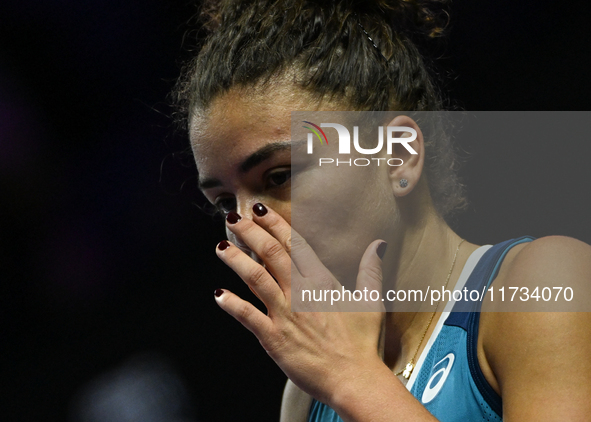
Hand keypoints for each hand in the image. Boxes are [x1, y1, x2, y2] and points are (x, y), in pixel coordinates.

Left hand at [213, 203, 386, 404]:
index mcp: (322, 282)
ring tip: (220, 246)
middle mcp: (300, 293)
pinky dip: (232, 304)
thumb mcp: (372, 302)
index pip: (295, 244)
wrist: (354, 379)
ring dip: (236, 260)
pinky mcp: (274, 338)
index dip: (276, 224)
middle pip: (271, 254)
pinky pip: (248, 316)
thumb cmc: (363, 343)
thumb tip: (377, 245)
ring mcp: (285, 315)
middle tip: (233, 218)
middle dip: (250, 232)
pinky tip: (218, 294)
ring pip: (255, 278)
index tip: (261, 211)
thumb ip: (370, 270)